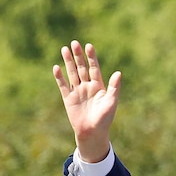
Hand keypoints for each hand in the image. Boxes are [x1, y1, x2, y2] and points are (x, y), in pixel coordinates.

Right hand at [52, 41, 121, 161]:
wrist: (93, 132)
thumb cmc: (105, 118)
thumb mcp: (112, 101)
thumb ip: (114, 87)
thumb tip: (119, 72)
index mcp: (99, 86)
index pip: (94, 68)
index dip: (92, 58)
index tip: (89, 46)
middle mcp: (88, 86)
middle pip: (82, 68)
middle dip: (78, 56)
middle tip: (74, 43)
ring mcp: (77, 91)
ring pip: (72, 73)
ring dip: (68, 62)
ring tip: (64, 49)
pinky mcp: (68, 98)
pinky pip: (63, 85)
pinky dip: (60, 77)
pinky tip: (56, 67)